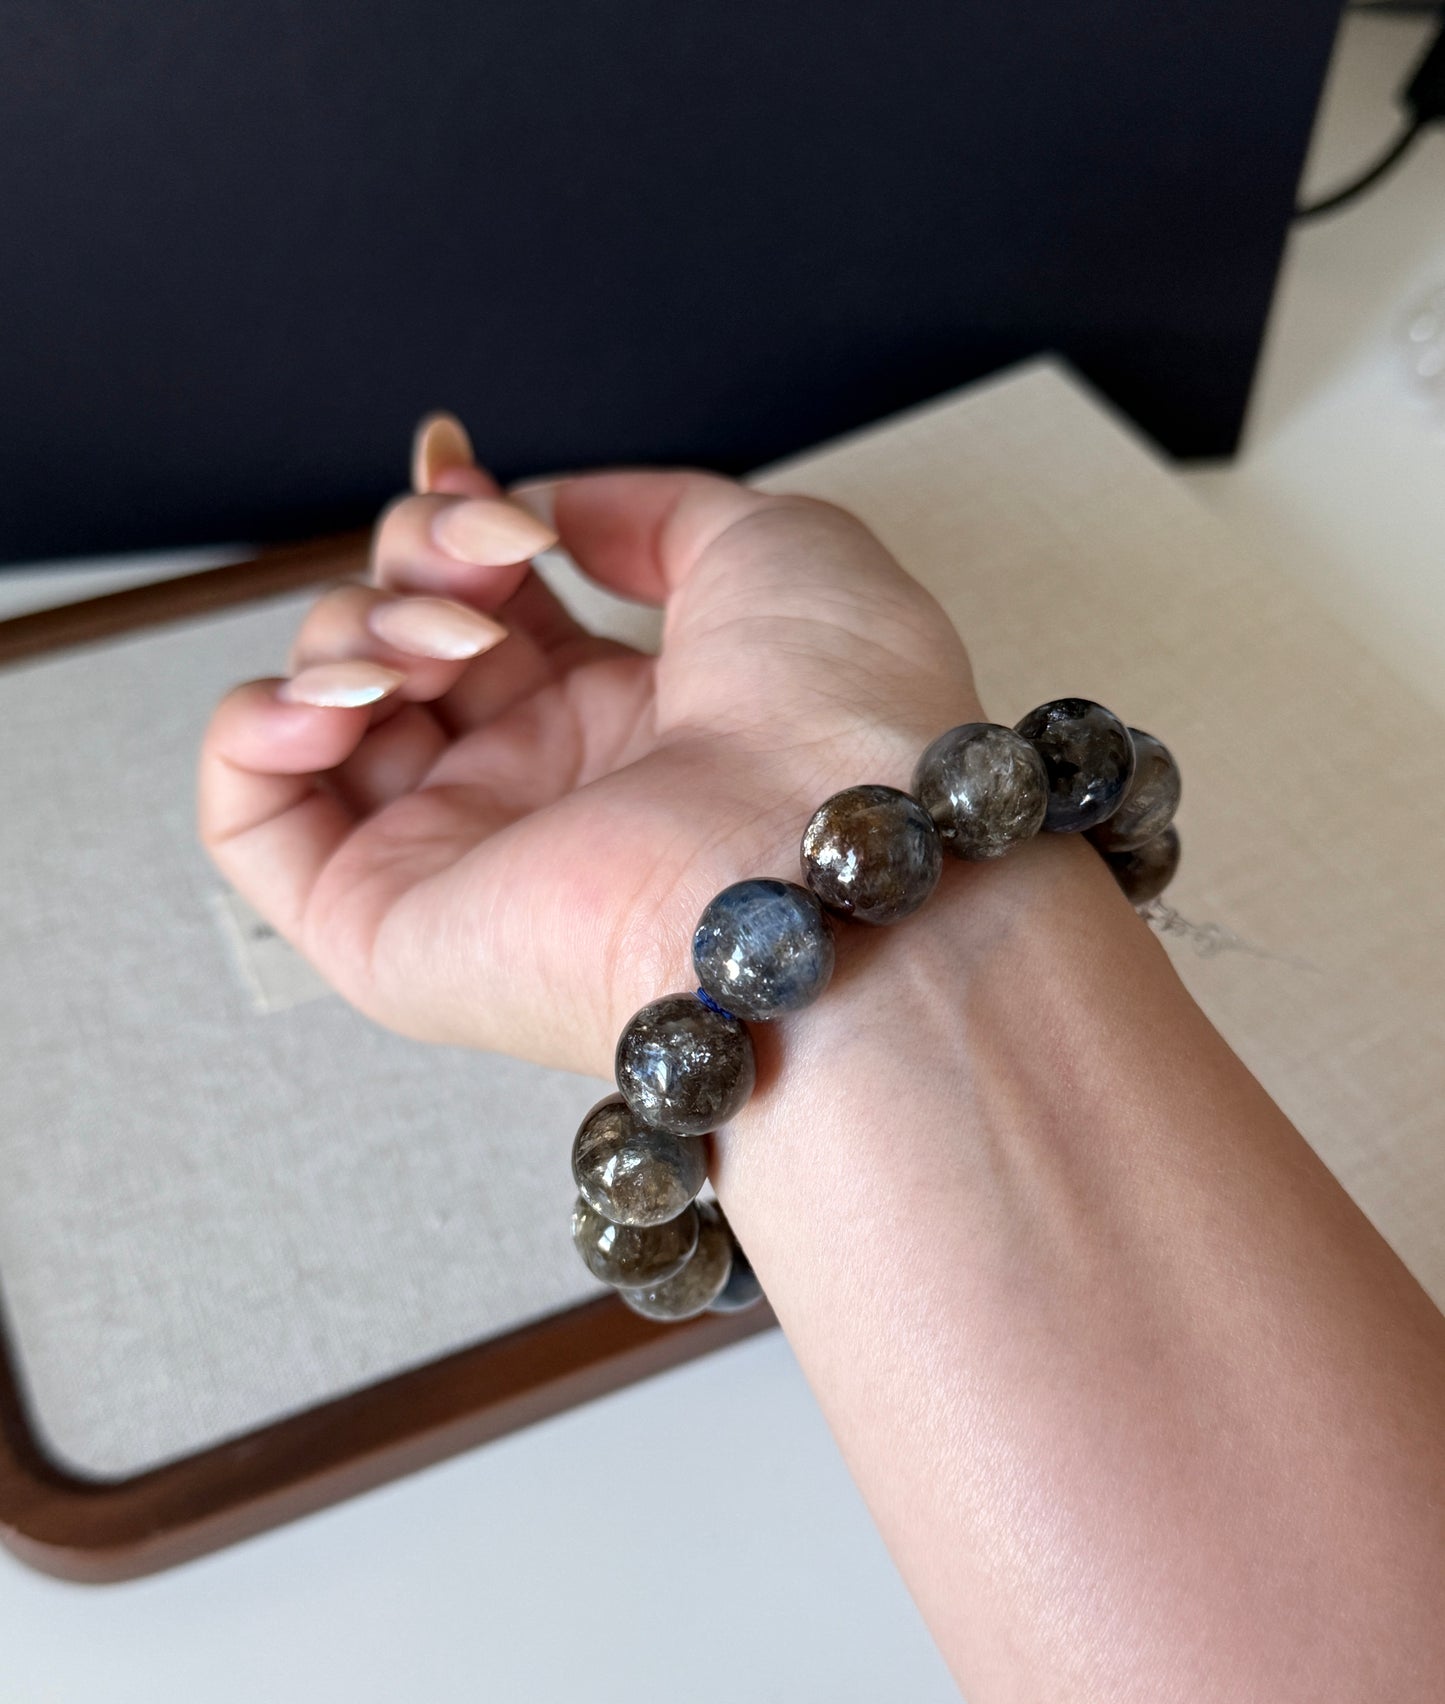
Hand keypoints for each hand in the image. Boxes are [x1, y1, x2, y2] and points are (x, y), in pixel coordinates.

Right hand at [198, 415, 980, 1074]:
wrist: (828, 858)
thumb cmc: (838, 723)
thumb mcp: (772, 551)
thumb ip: (653, 512)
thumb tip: (557, 505)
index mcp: (626, 719)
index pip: (479, 605)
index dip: (447, 517)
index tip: (457, 457)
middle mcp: (538, 791)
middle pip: (393, 640)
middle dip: (414, 557)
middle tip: (492, 556)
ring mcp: (460, 858)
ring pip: (319, 714)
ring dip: (353, 630)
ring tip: (453, 642)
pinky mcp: (388, 929)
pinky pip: (250, 826)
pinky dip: (256, 727)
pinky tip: (338, 694)